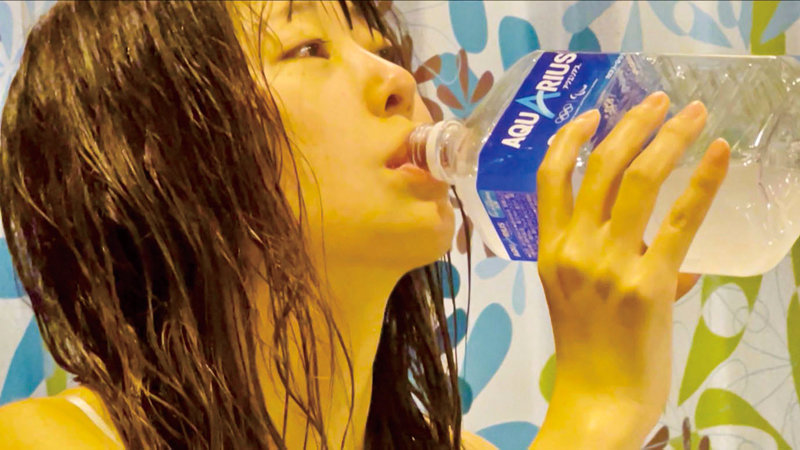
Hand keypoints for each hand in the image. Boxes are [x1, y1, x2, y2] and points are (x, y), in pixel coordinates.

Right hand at [531, 92, 729, 448]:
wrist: (598, 399)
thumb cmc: (586, 348)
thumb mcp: (572, 294)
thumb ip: (601, 255)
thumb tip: (658, 233)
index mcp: (549, 249)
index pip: (551, 177)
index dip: (571, 138)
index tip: (594, 114)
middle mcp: (574, 249)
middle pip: (600, 166)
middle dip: (632, 123)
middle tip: (659, 100)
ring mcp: (609, 265)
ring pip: (638, 181)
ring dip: (668, 137)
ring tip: (692, 114)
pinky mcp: (649, 284)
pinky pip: (680, 221)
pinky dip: (703, 181)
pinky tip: (719, 155)